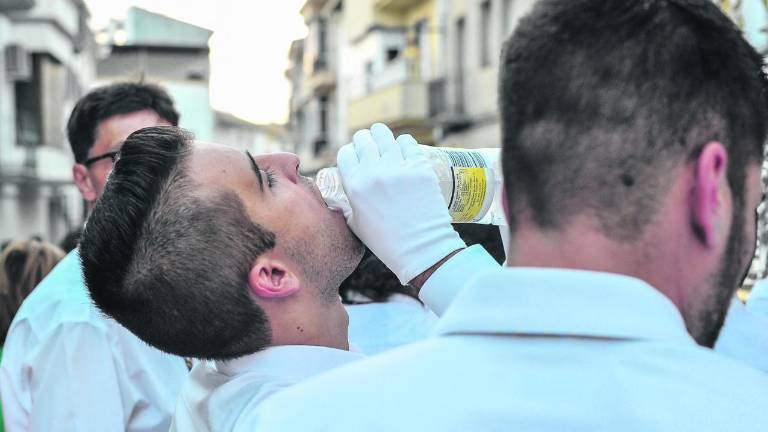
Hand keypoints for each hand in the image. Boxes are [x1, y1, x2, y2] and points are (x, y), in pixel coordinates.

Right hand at [337, 123, 465, 283]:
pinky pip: (408, 143)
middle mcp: (374, 173)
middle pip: (363, 141)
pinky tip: (403, 145)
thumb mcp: (356, 224)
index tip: (354, 154)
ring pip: (385, 136)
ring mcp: (398, 168)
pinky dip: (404, 142)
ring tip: (382, 135)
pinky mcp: (420, 167)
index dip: (349, 153)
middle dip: (363, 139)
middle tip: (368, 141)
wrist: (421, 249)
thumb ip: (346, 207)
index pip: (345, 154)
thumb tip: (337, 198)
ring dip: (381, 134)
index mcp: (355, 186)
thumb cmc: (386, 241)